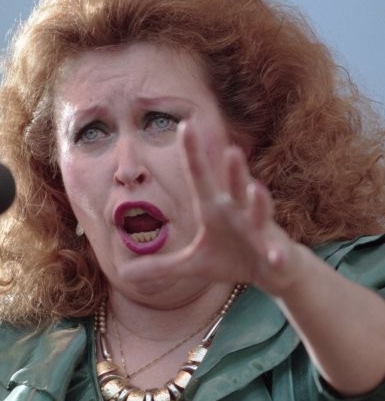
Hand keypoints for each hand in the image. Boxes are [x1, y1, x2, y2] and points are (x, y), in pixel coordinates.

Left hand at [121, 120, 303, 296]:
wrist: (272, 270)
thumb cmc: (232, 258)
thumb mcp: (193, 265)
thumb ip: (161, 267)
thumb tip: (124, 275)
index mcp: (214, 208)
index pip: (201, 177)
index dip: (193, 154)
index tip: (185, 125)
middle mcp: (238, 211)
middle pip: (235, 186)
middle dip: (234, 171)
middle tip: (231, 150)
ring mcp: (260, 229)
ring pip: (259, 212)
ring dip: (258, 202)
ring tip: (255, 190)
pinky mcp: (275, 250)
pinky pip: (276, 252)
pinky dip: (276, 254)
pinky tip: (275, 257)